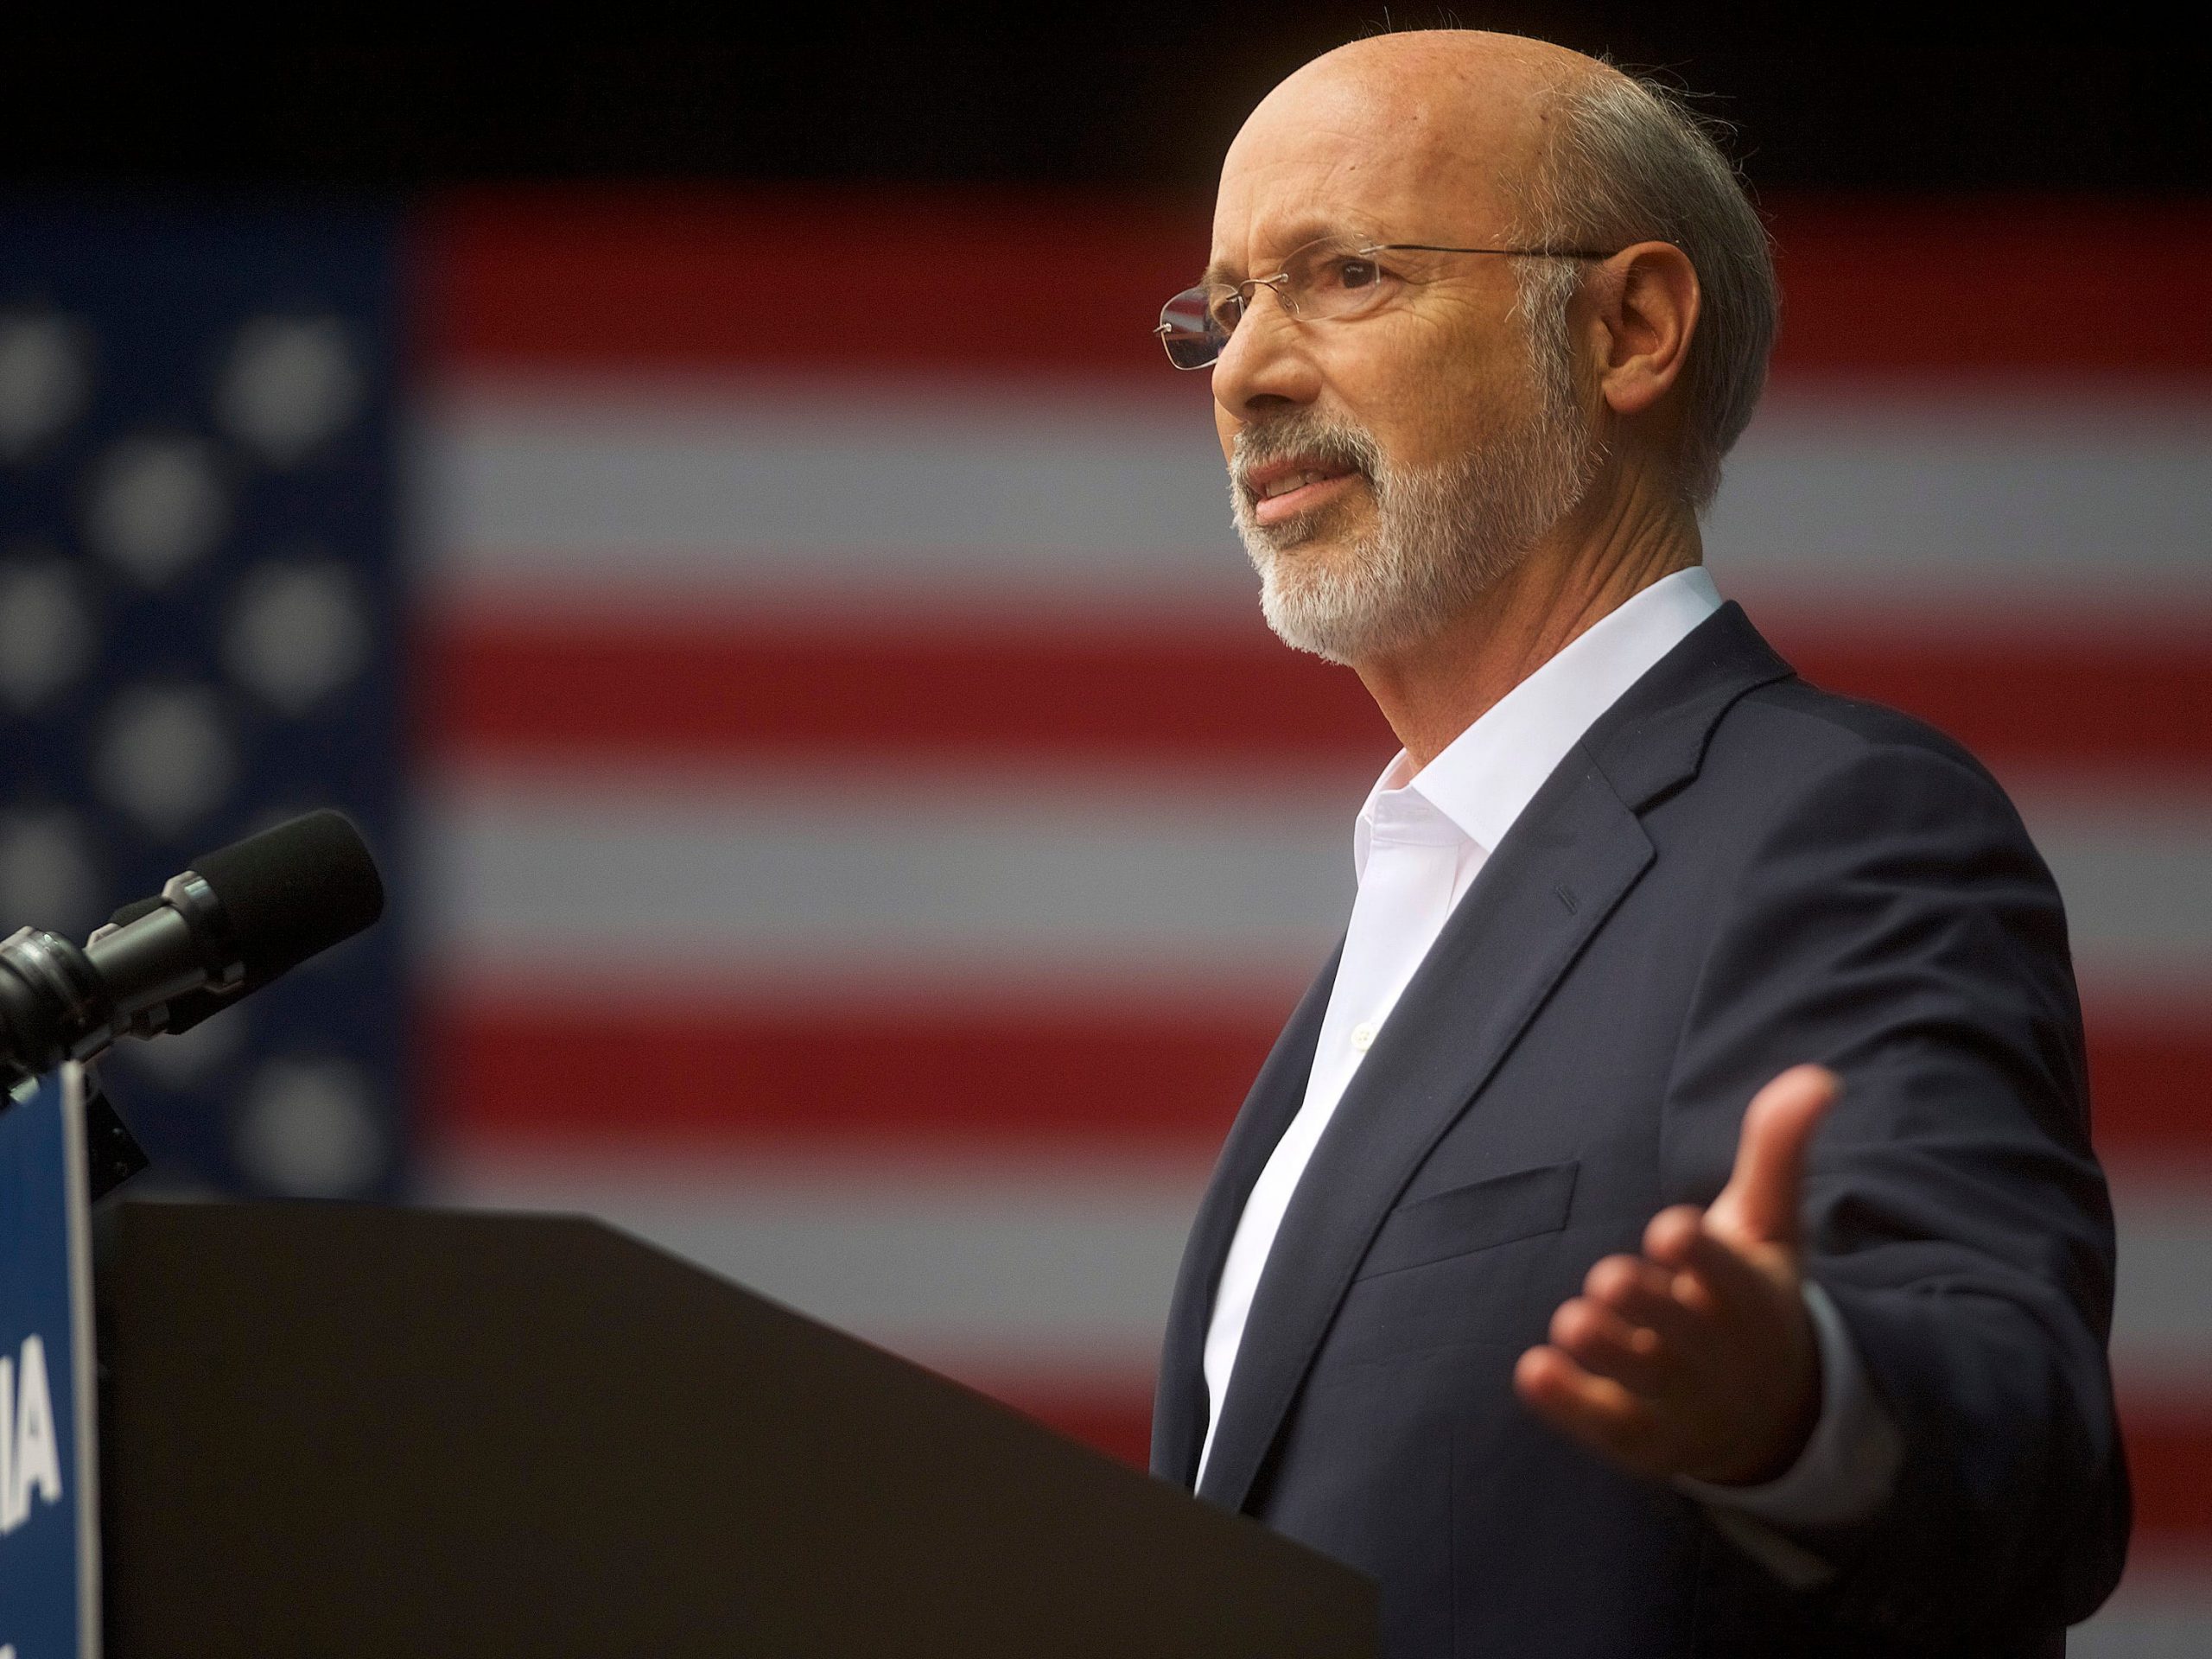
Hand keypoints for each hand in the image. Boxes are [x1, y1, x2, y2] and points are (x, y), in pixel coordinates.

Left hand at [1513, 1064, 1838, 1484]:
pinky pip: (1603, 1427)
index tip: (1671, 1229)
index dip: (1701, 1258)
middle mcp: (1718, 1357)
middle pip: (1684, 1336)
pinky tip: (1532, 1370)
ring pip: (1642, 1383)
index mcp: (1750, 1299)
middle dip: (1648, 1306)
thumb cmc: (1750, 1299)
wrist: (1771, 1417)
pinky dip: (1567, 1404)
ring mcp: (1678, 1404)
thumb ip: (1776, 1152)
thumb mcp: (1769, 1228)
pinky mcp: (1638, 1439)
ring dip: (1607, 1352)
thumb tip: (1817, 1077)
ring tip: (1575, 1320)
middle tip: (1612, 1277)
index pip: (1729, 1278)